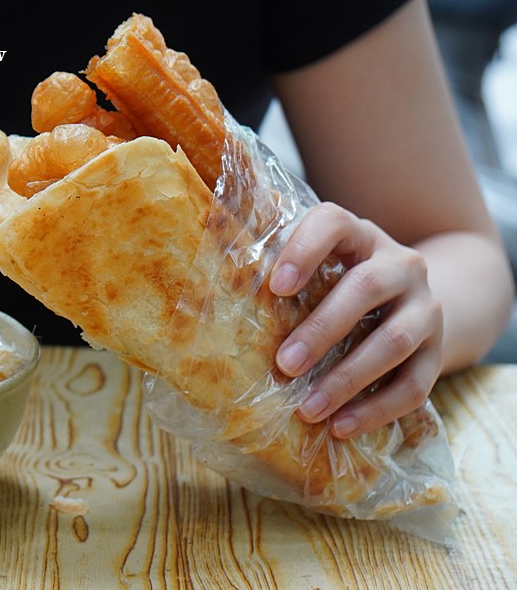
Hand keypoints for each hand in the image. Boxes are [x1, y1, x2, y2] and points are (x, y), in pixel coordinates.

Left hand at [268, 202, 443, 439]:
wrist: (410, 301)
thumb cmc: (337, 283)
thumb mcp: (315, 266)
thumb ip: (275, 269)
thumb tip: (211, 282)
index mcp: (359, 234)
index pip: (334, 223)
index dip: (305, 250)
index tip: (276, 287)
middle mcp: (400, 263)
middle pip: (366, 287)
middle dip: (322, 330)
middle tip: (284, 365)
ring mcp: (425, 307)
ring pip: (393, 341)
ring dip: (347, 379)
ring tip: (308, 409)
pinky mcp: (438, 351)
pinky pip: (415, 384)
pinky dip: (376, 409)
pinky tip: (341, 426)